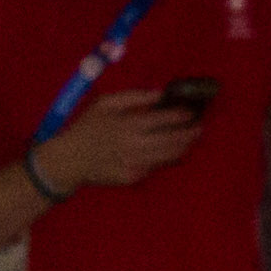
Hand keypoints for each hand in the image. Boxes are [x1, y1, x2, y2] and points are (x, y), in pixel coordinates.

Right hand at [29, 90, 201, 198]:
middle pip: (172, 140)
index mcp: (129, 124)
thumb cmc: (88, 127)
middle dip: (190, 134)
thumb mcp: (105, 103)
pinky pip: (155, 167)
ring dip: (183, 148)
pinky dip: (165, 160)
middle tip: (199, 128)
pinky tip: (171, 154)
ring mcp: (135, 163)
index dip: (182, 115)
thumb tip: (160, 94)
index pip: (164, 119)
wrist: (70, 159)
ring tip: (191, 141)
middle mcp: (135, 145)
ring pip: (168, 156)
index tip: (192, 112)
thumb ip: (134, 96)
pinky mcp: (133, 177)